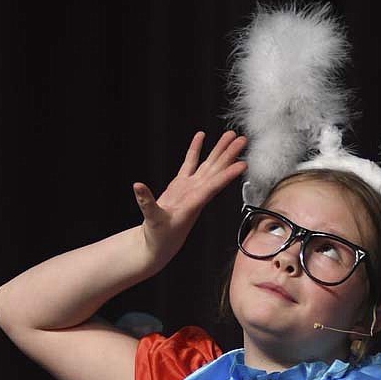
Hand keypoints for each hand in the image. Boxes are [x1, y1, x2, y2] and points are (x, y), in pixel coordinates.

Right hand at [133, 130, 246, 266]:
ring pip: (208, 165)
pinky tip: (201, 136)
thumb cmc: (159, 237)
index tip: (242, 164)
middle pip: (216, 171)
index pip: (214, 187)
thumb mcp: (153, 221)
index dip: (227, 175)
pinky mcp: (181, 185)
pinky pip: (191, 163)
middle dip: (229, 155)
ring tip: (231, 135)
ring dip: (220, 150)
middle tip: (242, 139)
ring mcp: (190, 188)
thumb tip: (138, 186)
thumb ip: (146, 203)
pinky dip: (195, 149)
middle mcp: (196, 193)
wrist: (158, 244)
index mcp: (193, 203)